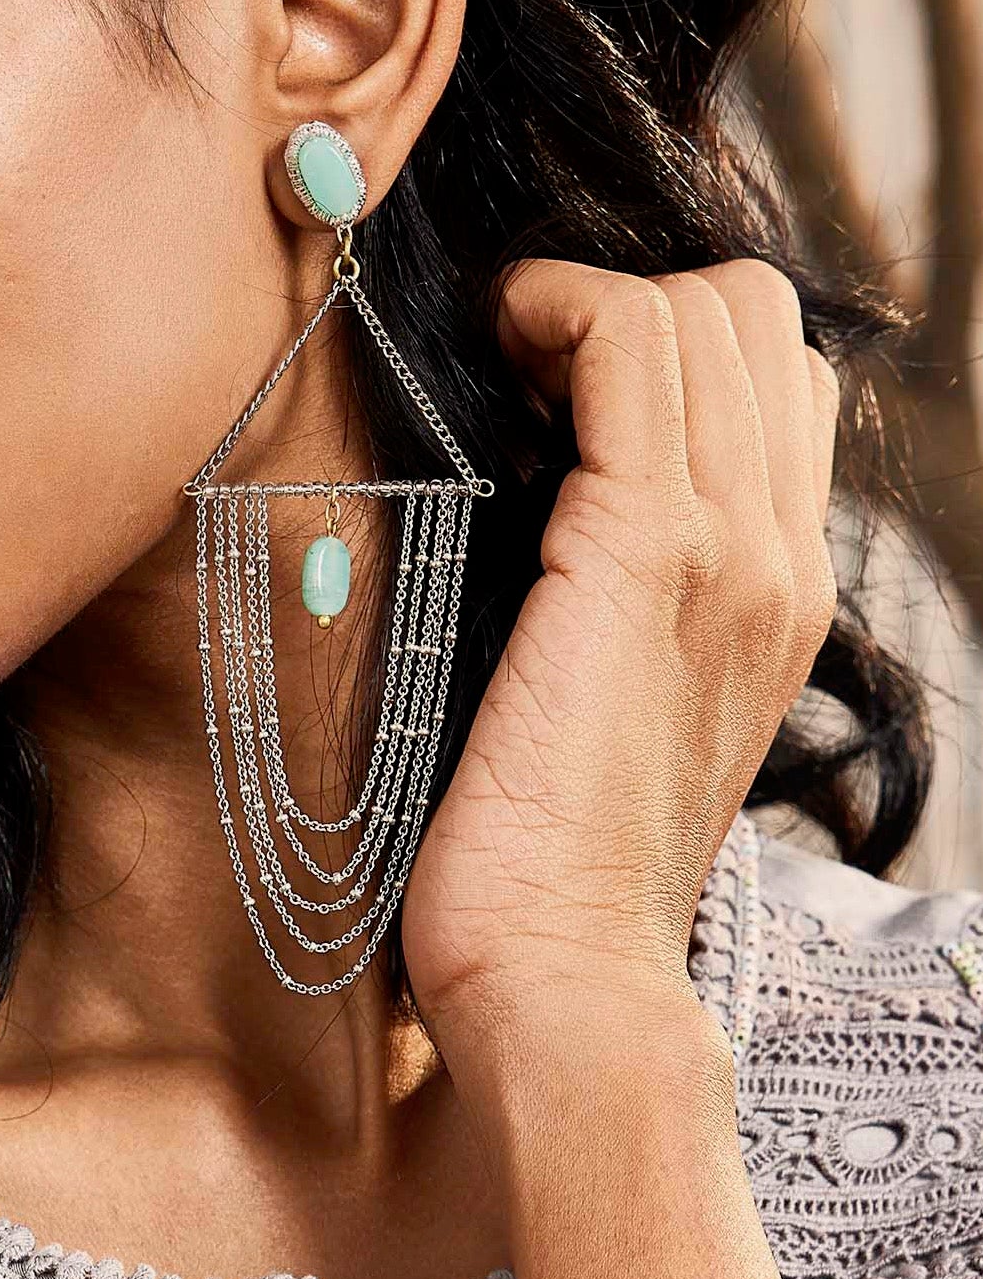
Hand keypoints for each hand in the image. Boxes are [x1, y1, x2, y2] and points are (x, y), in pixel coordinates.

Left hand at [402, 257, 838, 1040]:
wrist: (565, 977)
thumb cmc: (554, 867)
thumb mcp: (618, 720)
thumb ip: (624, 616)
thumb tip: (552, 524)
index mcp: (777, 597)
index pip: (777, 388)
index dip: (668, 347)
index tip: (554, 388)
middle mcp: (778, 561)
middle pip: (757, 320)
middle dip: (628, 303)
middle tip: (525, 371)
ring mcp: (730, 554)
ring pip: (707, 309)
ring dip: (588, 302)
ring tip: (510, 366)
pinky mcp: (644, 557)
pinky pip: (629, 345)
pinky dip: (559, 311)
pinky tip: (500, 355)